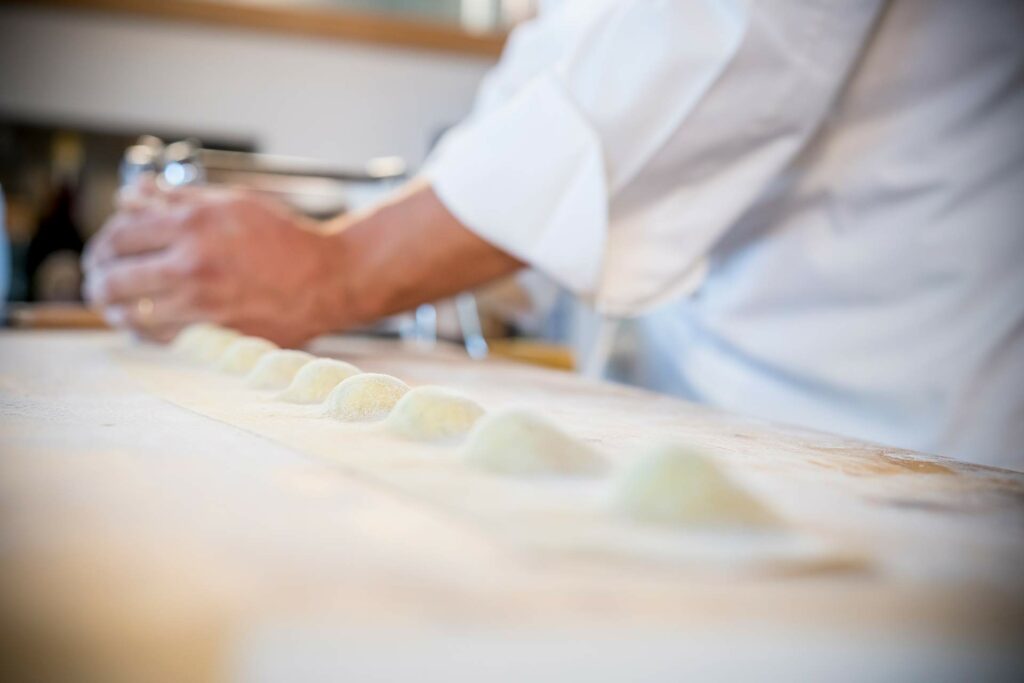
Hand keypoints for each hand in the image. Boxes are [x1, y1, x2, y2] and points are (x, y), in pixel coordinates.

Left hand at [83, 184, 346, 345]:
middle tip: (98, 279)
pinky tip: (143, 323)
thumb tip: (132, 197)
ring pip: (131, 312)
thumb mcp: (233, 203)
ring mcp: (202, 304)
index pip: (122, 234)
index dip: (104, 243)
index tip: (103, 251)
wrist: (327, 280)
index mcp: (195, 224)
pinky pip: (159, 337)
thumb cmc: (284, 238)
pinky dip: (143, 330)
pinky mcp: (214, 334)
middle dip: (98, 278)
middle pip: (114, 276)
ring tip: (112, 305)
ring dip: (113, 309)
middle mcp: (193, 265)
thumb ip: (178, 199)